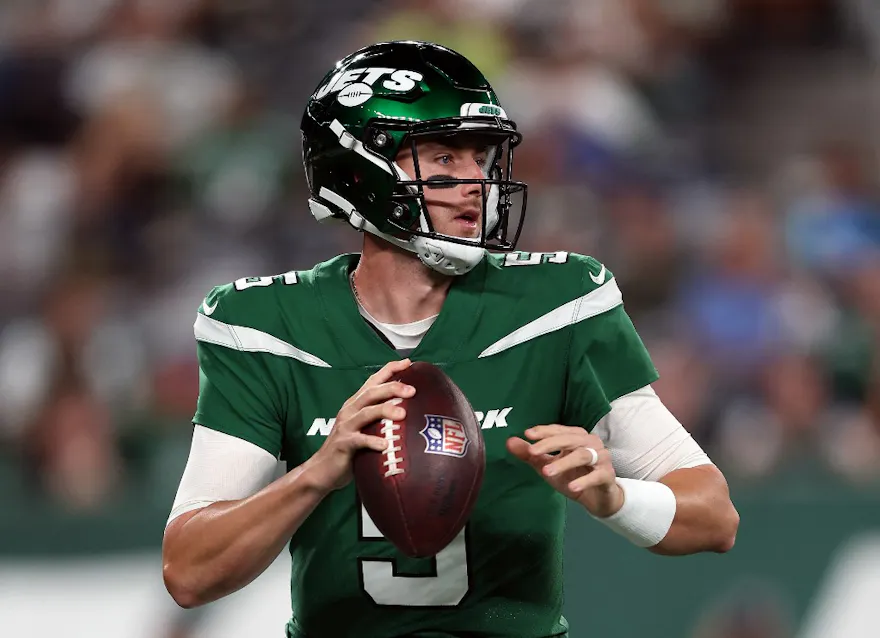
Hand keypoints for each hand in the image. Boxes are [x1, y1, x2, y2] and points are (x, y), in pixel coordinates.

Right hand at [308, 359, 414, 492]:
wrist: (321, 470)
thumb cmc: (348, 449)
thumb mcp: (364, 428)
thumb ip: (380, 418)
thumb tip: (410, 413)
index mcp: (356, 404)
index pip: (373, 381)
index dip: (390, 370)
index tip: (408, 363)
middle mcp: (350, 410)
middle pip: (371, 393)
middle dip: (392, 388)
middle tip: (412, 390)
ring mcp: (345, 426)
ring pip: (366, 413)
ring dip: (384, 410)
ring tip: (402, 414)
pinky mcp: (343, 444)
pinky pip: (359, 440)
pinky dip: (372, 441)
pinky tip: (385, 445)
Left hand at [507, 425, 623, 517]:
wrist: (598, 499)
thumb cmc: (573, 476)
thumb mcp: (548, 466)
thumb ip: (531, 455)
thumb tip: (509, 442)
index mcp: (576, 437)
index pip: (559, 430)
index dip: (544, 431)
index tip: (527, 434)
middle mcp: (590, 443)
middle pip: (569, 439)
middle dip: (549, 444)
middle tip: (532, 453)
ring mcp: (601, 458)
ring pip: (582, 455)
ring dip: (563, 463)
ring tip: (547, 472)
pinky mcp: (608, 475)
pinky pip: (597, 475)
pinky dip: (584, 481)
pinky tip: (571, 487)